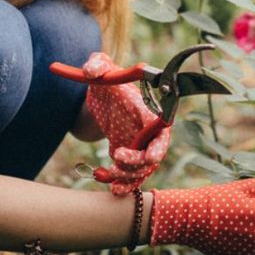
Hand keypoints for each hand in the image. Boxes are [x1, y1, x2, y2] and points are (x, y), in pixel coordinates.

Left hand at [71, 52, 170, 193]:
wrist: (101, 98)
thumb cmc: (106, 79)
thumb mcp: (100, 67)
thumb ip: (96, 65)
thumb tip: (91, 71)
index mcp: (147, 110)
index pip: (162, 130)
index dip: (160, 146)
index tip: (151, 156)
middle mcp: (149, 131)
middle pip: (154, 155)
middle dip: (137, 163)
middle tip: (116, 157)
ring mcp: (141, 146)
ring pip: (143, 171)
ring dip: (127, 177)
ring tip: (105, 175)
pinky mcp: (131, 157)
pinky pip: (132, 177)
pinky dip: (123, 185)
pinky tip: (110, 188)